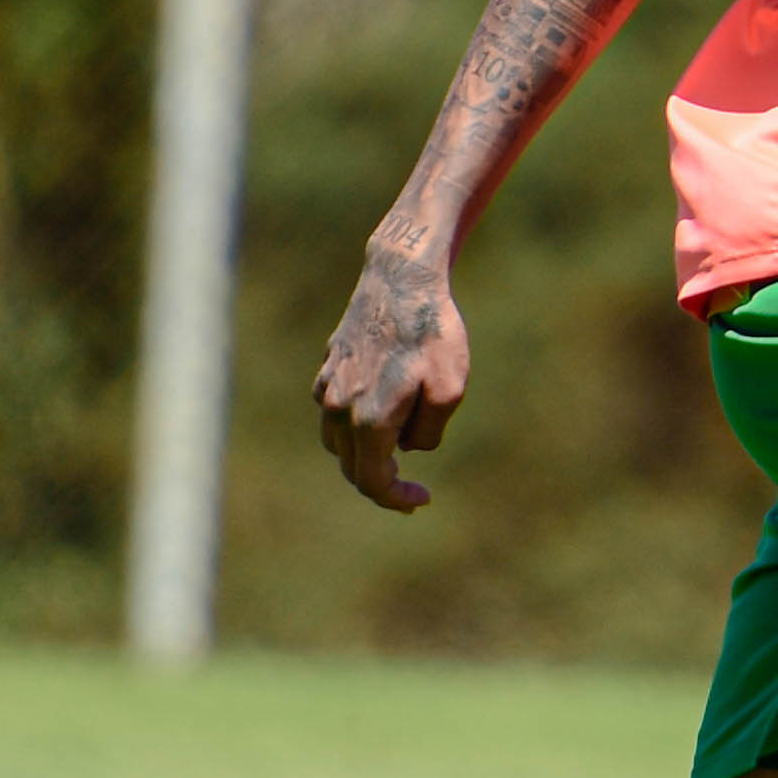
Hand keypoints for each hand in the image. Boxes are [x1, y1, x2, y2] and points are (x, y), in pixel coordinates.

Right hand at [316, 237, 470, 512]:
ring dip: (363, 456)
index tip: (422, 499)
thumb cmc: (432, 333)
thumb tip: (406, 446)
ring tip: (395, 453)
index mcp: (369, 419)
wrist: (402, 278)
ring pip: (337, 443)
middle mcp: (339, 407)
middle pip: (352, 467)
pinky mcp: (328, 367)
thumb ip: (427, 432)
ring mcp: (328, 386)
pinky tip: (379, 414)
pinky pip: (333, 413)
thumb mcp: (450, 389)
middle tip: (412, 488)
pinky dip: (352, 427)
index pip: (372, 480)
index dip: (396, 499)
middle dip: (382, 483)